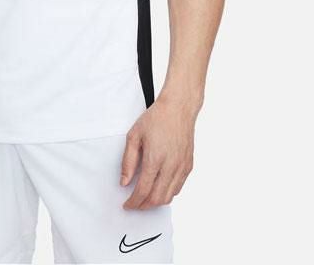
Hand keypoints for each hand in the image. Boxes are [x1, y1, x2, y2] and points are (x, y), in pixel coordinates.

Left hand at [119, 95, 195, 209]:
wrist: (178, 108)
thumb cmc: (156, 118)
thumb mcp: (134, 136)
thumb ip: (128, 161)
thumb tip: (124, 182)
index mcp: (155, 158)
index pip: (143, 190)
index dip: (134, 202)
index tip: (127, 205)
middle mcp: (171, 166)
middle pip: (157, 198)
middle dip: (144, 206)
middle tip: (134, 205)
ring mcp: (181, 167)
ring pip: (169, 197)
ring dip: (156, 202)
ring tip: (145, 199)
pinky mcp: (188, 166)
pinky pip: (178, 188)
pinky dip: (168, 193)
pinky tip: (159, 188)